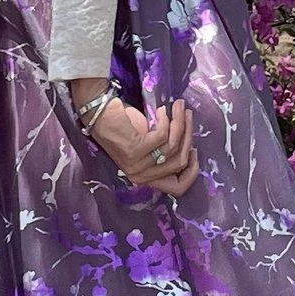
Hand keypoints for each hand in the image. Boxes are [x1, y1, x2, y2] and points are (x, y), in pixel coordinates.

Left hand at [81, 91, 197, 198]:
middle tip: (188, 115)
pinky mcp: (135, 150)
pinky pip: (162, 135)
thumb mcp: (146, 145)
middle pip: (180, 162)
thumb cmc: (123, 126)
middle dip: (188, 135)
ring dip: (180, 122)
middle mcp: (141, 176)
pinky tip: (160, 110)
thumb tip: (189, 144)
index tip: (195, 151)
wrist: (99, 112)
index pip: (177, 188)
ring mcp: (138, 164)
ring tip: (179, 107)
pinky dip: (165, 120)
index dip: (192, 172)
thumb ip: (163, 152)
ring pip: (173, 146)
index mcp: (145, 178)